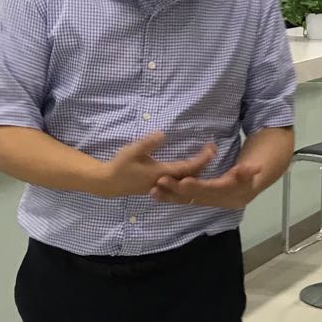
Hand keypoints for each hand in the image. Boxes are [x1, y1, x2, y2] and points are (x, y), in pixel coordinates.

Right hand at [97, 133, 215, 197]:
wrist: (109, 183)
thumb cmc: (120, 165)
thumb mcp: (132, 151)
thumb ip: (147, 143)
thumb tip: (163, 133)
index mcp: (161, 173)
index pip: (188, 168)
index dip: (202, 159)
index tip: (212, 148)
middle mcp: (166, 183)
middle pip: (191, 176)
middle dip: (204, 163)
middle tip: (212, 149)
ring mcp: (164, 187)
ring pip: (186, 180)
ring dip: (198, 169)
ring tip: (206, 156)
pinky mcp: (161, 188)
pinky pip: (180, 183)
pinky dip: (190, 175)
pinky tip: (193, 168)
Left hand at [150, 163, 263, 209]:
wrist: (244, 192)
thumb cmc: (246, 179)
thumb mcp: (250, 175)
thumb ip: (249, 172)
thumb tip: (255, 169)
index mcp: (223, 194)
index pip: (209, 190)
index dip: (197, 187)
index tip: (184, 181)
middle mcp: (211, 201)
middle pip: (192, 197)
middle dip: (176, 190)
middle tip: (160, 181)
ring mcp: (202, 202)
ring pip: (183, 200)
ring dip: (168, 196)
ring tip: (152, 191)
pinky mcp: (195, 200)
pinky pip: (180, 199)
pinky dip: (167, 197)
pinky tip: (153, 193)